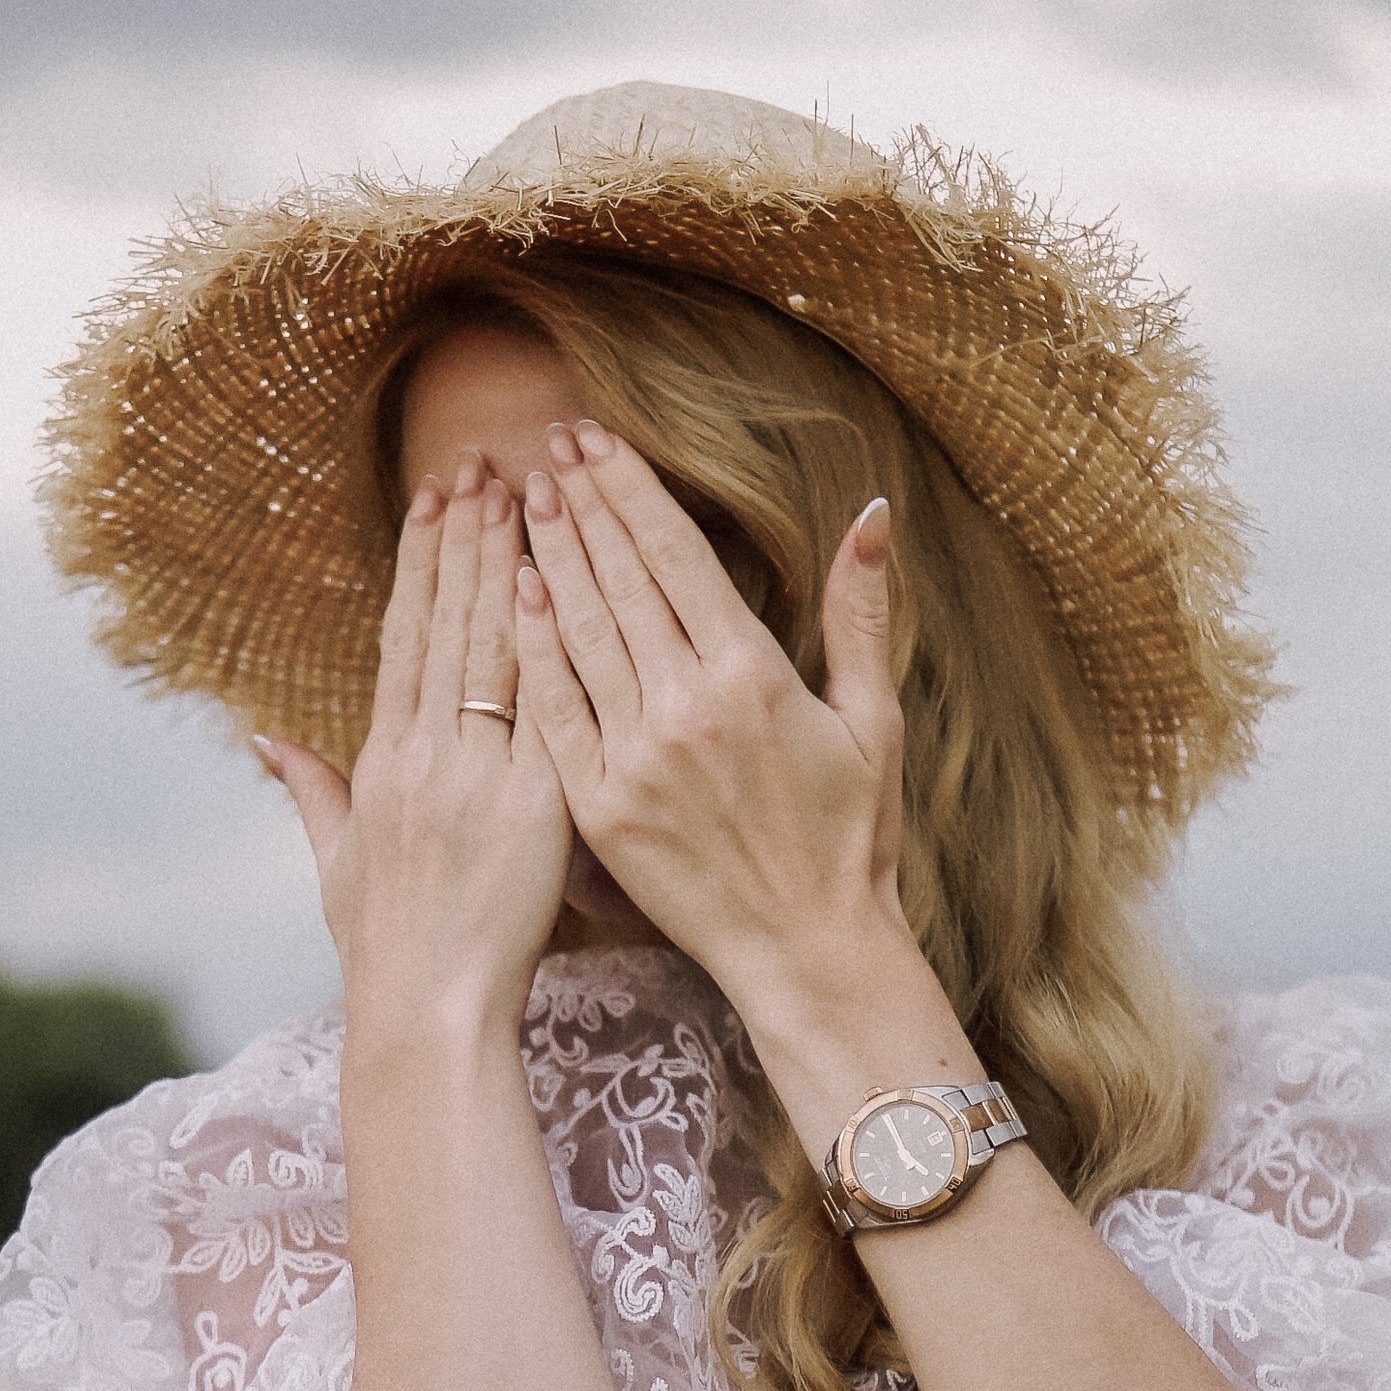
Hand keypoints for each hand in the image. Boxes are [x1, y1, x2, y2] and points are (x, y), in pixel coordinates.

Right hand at [255, 457, 571, 1040]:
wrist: (427, 1011)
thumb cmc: (387, 951)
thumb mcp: (335, 865)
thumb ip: (310, 792)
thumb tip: (264, 740)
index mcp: (379, 761)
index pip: (404, 637)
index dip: (420, 563)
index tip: (435, 499)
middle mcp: (420, 754)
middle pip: (445, 621)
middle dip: (464, 535)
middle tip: (483, 459)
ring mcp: (471, 773)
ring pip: (488, 643)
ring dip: (502, 560)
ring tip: (519, 487)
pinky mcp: (525, 801)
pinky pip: (535, 702)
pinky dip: (540, 635)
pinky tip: (553, 574)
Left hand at [512, 420, 910, 1004]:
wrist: (807, 950)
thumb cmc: (852, 837)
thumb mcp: (874, 720)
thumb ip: (862, 613)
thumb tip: (869, 511)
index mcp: (752, 674)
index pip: (674, 555)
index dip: (630, 489)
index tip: (595, 440)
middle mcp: (686, 708)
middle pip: (618, 580)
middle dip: (580, 505)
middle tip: (546, 447)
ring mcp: (635, 759)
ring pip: (579, 634)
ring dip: (549, 558)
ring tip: (524, 500)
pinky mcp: (599, 809)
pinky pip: (554, 712)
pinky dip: (533, 649)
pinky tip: (515, 595)